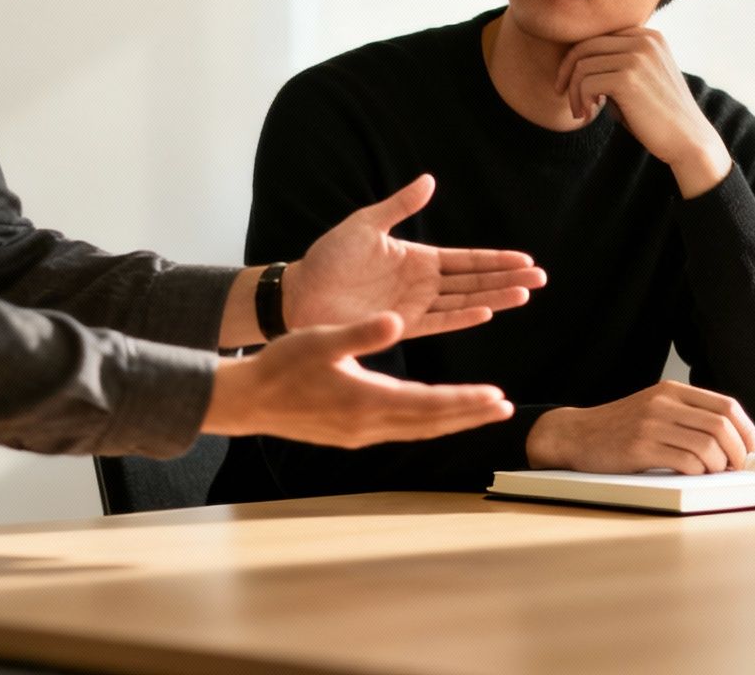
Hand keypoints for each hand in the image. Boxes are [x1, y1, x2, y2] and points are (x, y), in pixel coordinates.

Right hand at [202, 313, 514, 446]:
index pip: (429, 404)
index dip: (465, 401)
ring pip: (418, 429)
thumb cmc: (282, 366)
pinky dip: (426, 422)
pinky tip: (434, 415)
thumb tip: (396, 320)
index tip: (497, 397)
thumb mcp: (321, 340)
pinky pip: (401, 429)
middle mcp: (370, 424)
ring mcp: (361, 433)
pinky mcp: (352, 433)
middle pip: (431, 422)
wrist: (248, 401)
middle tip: (505, 408)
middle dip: (470, 414)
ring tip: (481, 412)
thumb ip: (360, 333)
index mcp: (367, 400)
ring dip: (451, 420)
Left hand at [282, 174, 544, 339]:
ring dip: (493, 298)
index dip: (495, 259)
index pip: (466, 259)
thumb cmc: (328, 257)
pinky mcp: (400, 325)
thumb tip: (430, 180)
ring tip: (524, 294)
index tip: (526, 259)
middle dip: (507, 278)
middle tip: (541, 278)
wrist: (299, 292)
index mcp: (417, 258)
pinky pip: (437, 322)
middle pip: (474, 281)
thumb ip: (399, 205)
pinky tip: (485, 312)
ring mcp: (413, 306)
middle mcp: (422, 284)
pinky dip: (461, 317)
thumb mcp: (365, 224)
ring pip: (463, 302)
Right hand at [524, 381, 754, 473]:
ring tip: (710, 473)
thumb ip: (688, 415)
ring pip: (707, 446)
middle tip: (735, 468)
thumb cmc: (620, 427)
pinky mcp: (640, 448)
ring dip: (717, 466)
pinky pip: (685, 462)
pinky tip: (690, 475)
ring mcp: (651, 425)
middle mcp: (664, 403)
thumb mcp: (655, 408)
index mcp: (672, 391)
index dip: (747, 431)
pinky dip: (696, 473)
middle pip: (721, 427)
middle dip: (737, 453)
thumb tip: (733, 440)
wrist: (576, 434)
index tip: (750, 449)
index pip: (727, 407)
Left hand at [553, 27, 731, 194]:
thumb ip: (613, 66)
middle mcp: (644, 40)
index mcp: (649, 37)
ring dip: (574, 91)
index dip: (578, 59)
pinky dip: (580, 100)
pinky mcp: (628, 78)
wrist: (688, 141)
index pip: (599, 37)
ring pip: (582, 65)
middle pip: (585, 45)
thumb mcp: (638, 81)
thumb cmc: (658, 116)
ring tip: (580, 112)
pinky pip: (586, 83)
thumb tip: (572, 63)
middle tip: (563, 94)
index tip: (573, 84)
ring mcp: (637, 57)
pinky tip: (588, 115)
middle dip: (567, 71)